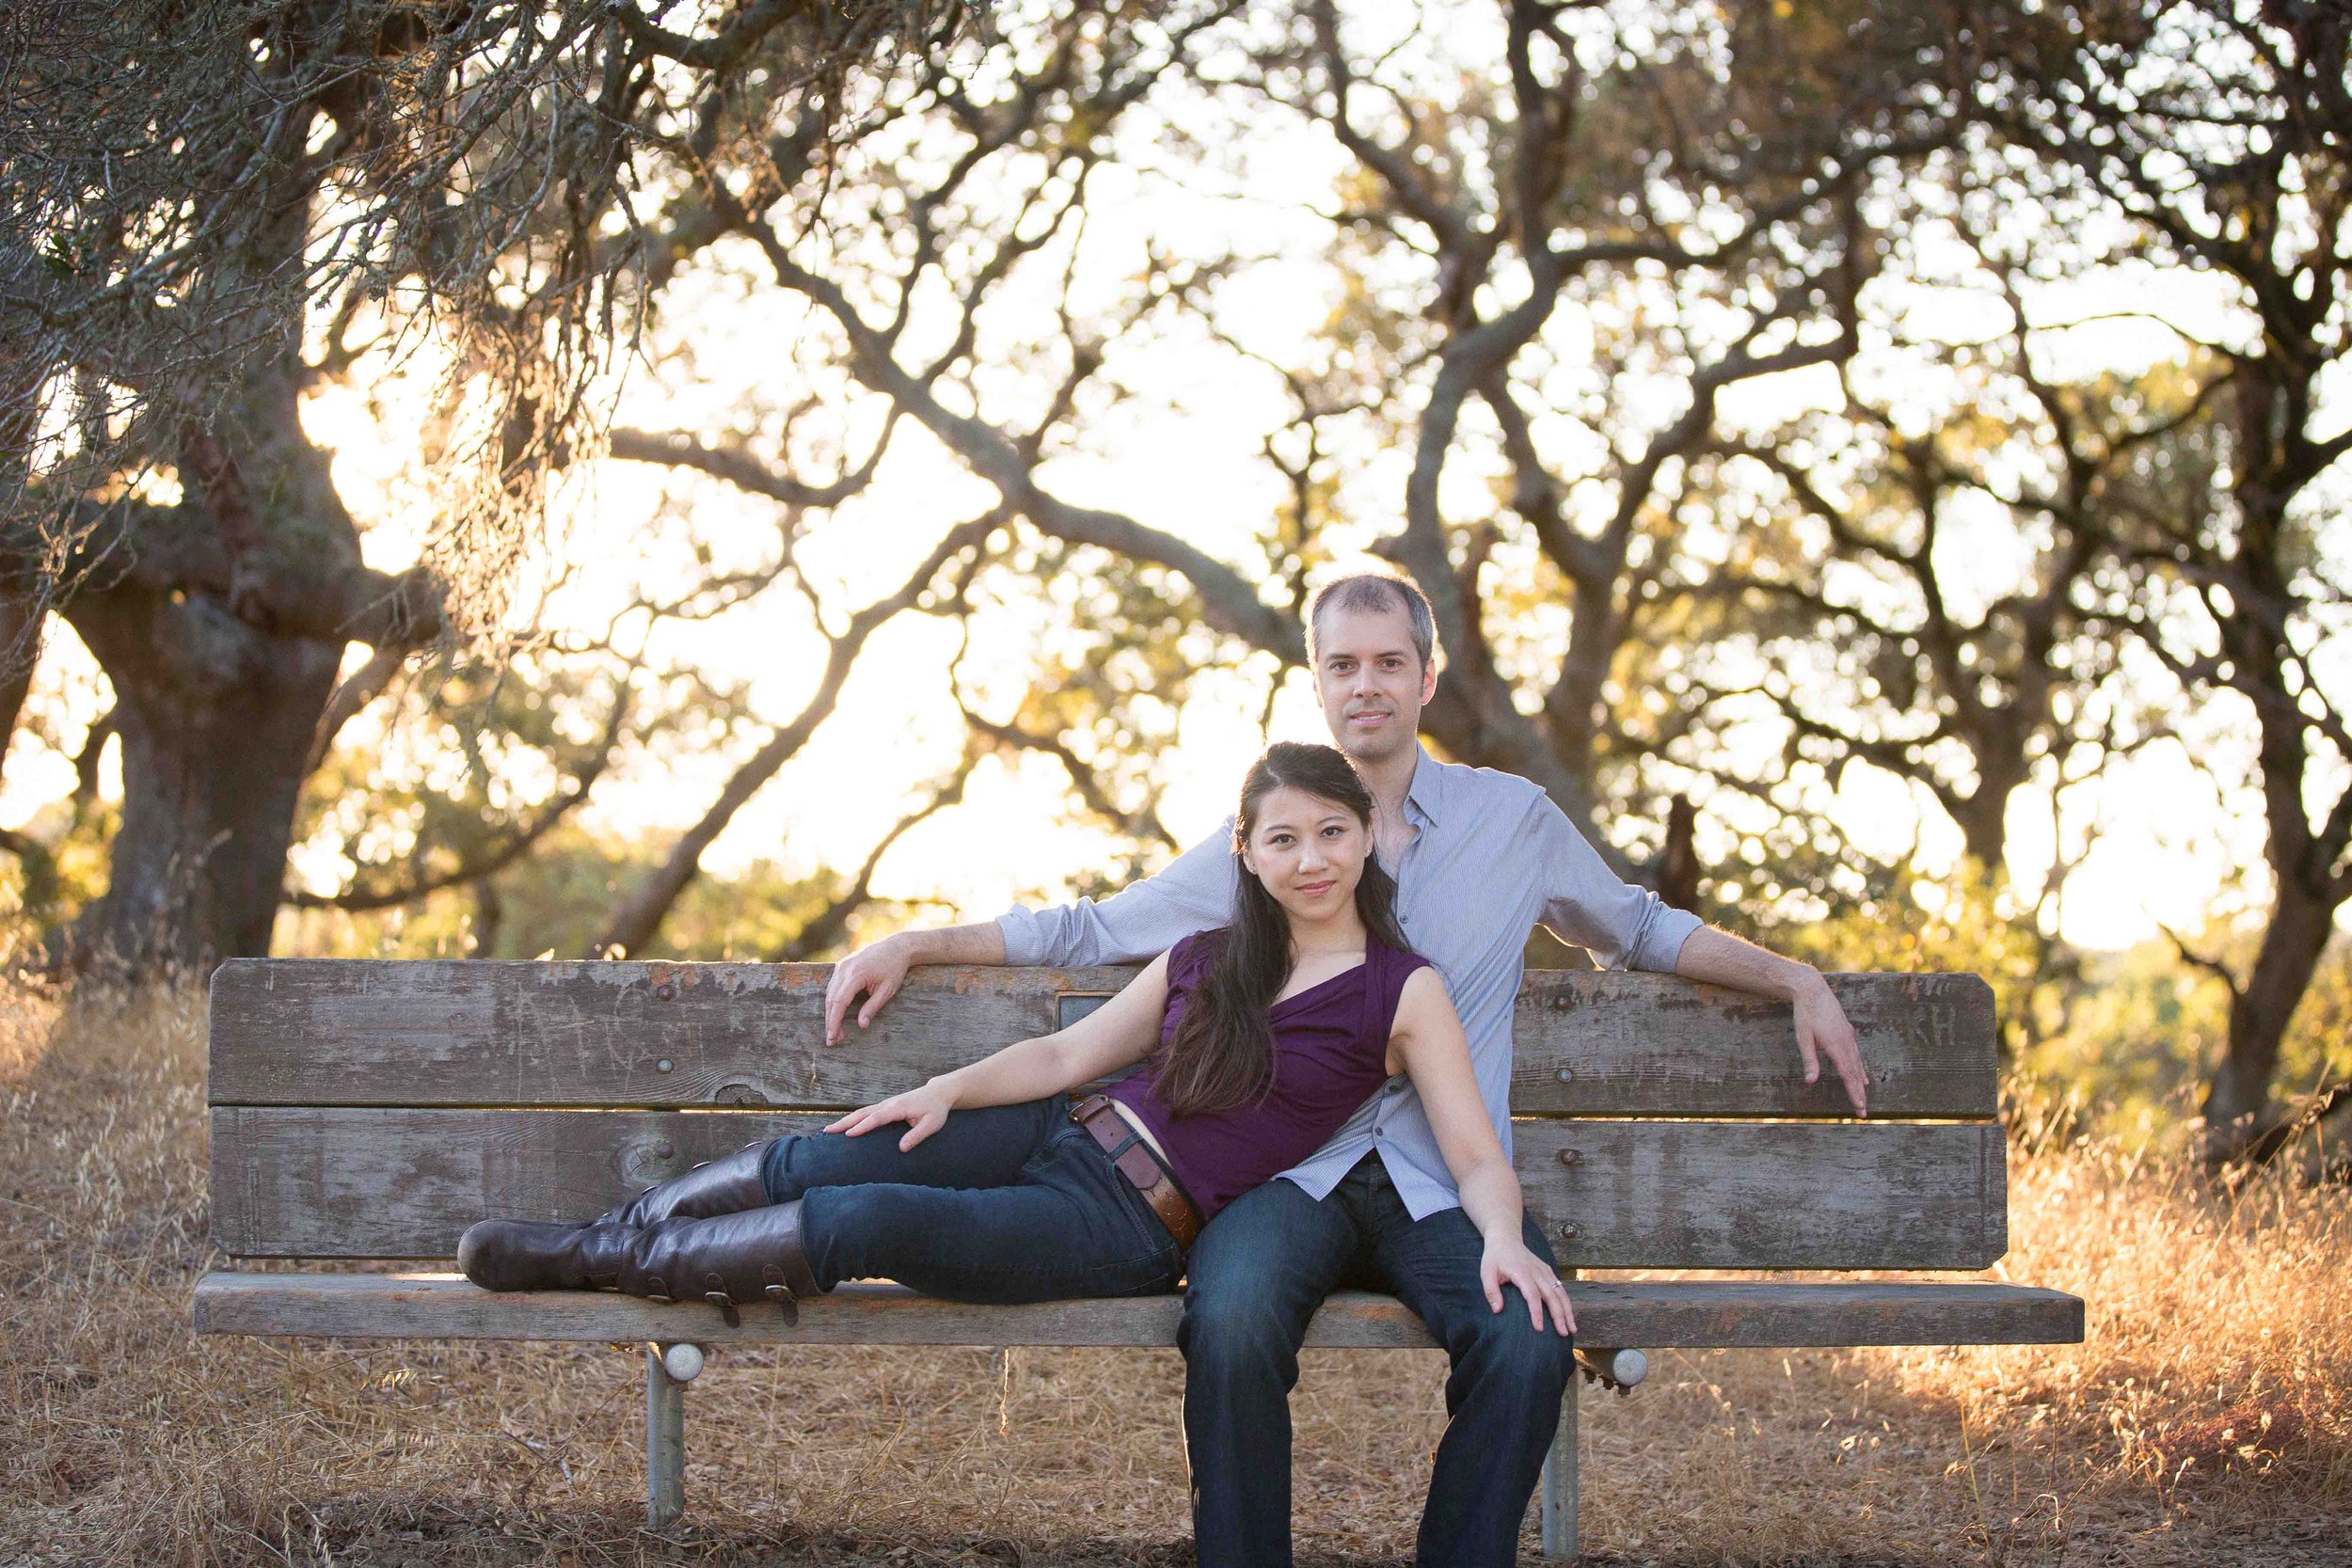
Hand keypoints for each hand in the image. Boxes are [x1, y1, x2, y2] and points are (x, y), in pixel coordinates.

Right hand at [825, 935, 910, 1044]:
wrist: (896, 947)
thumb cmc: (894, 969)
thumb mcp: (887, 990)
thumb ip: (873, 1007)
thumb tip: (862, 1025)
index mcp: (856, 974)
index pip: (840, 1002)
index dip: (834, 1021)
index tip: (832, 1037)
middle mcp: (845, 969)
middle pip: (831, 999)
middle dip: (830, 1021)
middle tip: (832, 1040)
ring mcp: (841, 966)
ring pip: (829, 993)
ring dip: (831, 1013)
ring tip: (836, 1031)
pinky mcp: (842, 965)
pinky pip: (832, 986)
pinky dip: (833, 1001)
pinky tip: (837, 1014)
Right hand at [825, 1078, 955, 1150]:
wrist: (938, 1093)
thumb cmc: (936, 1109)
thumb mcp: (932, 1124)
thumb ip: (917, 1135)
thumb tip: (901, 1148)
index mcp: (899, 1107)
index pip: (877, 1118)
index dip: (863, 1126)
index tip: (848, 1135)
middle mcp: (889, 1104)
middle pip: (863, 1113)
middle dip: (845, 1122)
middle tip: (828, 1131)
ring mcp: (886, 1104)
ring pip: (862, 1112)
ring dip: (845, 1120)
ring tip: (829, 1130)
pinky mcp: (886, 1106)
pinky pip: (866, 1112)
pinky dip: (853, 1118)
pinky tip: (844, 1126)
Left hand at [1480, 1234, 1574, 1335]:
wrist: (1506, 1238)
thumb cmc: (1495, 1258)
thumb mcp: (1486, 1272)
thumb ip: (1491, 1291)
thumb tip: (1497, 1310)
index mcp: (1522, 1272)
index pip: (1532, 1295)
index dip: (1536, 1312)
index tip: (1539, 1329)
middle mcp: (1537, 1272)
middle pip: (1552, 1296)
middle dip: (1559, 1315)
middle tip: (1563, 1334)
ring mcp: (1545, 1271)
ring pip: (1560, 1293)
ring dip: (1567, 1311)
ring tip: (1572, 1329)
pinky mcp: (1548, 1271)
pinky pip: (1560, 1288)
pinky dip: (1566, 1303)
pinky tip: (1569, 1316)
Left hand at [1794, 973, 1868, 1115]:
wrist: (1813, 990)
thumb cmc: (1805, 1014)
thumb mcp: (1803, 1038)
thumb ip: (1809, 1060)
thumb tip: (1811, 1082)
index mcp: (1836, 1046)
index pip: (1847, 1075)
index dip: (1854, 1093)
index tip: (1859, 1108)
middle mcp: (1847, 1043)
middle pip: (1855, 1073)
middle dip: (1859, 1094)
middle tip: (1863, 1112)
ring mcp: (1848, 1037)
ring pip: (1857, 1064)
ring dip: (1860, 1083)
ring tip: (1864, 1097)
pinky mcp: (1847, 1032)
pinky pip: (1856, 1055)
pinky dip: (1859, 1068)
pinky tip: (1862, 1075)